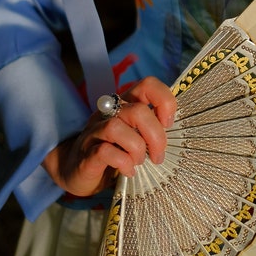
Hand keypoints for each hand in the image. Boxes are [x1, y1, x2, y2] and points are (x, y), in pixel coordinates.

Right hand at [43, 76, 175, 197]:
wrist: (77, 171)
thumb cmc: (115, 152)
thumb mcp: (137, 135)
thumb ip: (152, 126)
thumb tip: (177, 129)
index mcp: (126, 104)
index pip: (147, 84)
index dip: (164, 100)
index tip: (169, 123)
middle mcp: (110, 113)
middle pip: (137, 110)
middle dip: (155, 136)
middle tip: (158, 156)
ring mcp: (95, 132)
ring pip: (117, 127)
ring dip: (136, 149)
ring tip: (139, 162)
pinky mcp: (87, 154)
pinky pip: (104, 151)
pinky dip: (122, 162)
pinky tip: (128, 171)